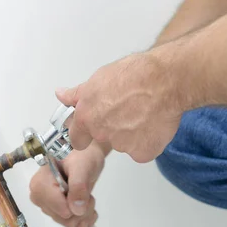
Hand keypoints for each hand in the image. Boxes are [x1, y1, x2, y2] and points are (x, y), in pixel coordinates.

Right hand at [29, 142, 104, 226]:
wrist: (84, 154)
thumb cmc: (80, 154)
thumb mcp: (82, 165)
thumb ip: (78, 185)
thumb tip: (76, 210)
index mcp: (39, 185)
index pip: (60, 209)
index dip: (75, 201)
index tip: (82, 185)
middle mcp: (40, 199)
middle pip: (65, 219)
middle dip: (82, 208)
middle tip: (87, 189)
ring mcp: (49, 207)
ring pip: (71, 225)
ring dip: (85, 212)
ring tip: (87, 195)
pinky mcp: (58, 213)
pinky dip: (86, 219)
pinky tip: (88, 206)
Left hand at [56, 50, 182, 162]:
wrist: (165, 80)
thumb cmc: (134, 74)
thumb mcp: (99, 78)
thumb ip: (77, 93)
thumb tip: (61, 94)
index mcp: (86, 116)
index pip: (76, 138)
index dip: (85, 133)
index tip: (93, 126)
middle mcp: (101, 133)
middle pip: (103, 138)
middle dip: (112, 129)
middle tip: (126, 111)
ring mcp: (122, 145)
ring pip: (125, 144)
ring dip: (132, 133)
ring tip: (143, 111)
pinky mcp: (142, 152)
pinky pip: (142, 151)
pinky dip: (148, 141)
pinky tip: (154, 122)